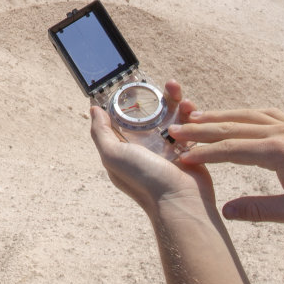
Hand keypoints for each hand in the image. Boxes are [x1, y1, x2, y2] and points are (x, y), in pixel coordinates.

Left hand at [90, 80, 214, 216]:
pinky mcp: (187, 149)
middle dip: (156, 96)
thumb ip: (101, 133)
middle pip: (150, 112)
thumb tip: (93, 109)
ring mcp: (167, 147)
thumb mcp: (113, 156)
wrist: (181, 202)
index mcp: (125, 147)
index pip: (123, 117)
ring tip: (177, 90)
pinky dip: (190, 114)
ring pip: (171, 115)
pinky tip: (190, 107)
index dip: (126, 99)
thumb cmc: (144, 180)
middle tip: (164, 84)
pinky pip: (189, 125)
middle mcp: (145, 146)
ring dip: (175, 100)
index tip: (132, 81)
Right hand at [170, 108, 283, 225]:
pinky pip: (260, 115)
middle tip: (174, 131)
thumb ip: (262, 210)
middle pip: (232, 127)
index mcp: (278, 153)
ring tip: (193, 118)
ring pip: (244, 116)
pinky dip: (240, 114)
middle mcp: (279, 133)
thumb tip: (226, 210)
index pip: (231, 149)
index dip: (204, 153)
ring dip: (217, 116)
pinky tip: (233, 118)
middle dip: (201, 129)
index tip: (180, 158)